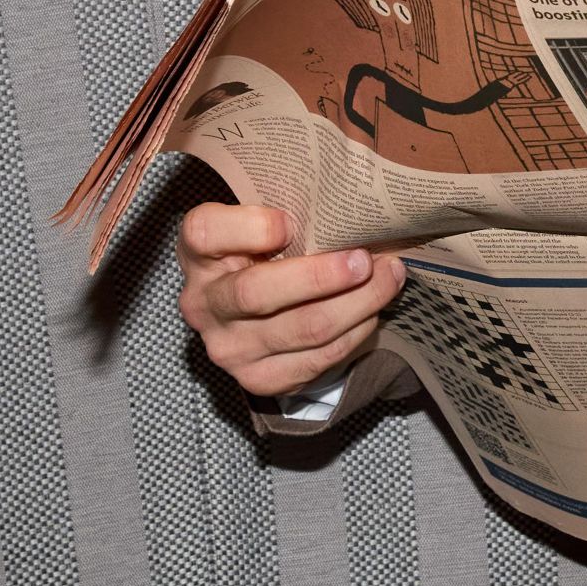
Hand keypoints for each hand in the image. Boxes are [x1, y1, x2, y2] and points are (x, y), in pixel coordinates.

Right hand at [177, 201, 404, 398]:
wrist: (248, 313)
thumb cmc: (260, 252)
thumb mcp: (255, 220)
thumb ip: (281, 206)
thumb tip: (346, 205)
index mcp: (197, 253)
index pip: (205, 233)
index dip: (251, 227)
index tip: (292, 222)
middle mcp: (203, 305)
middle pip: (258, 293)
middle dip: (323, 276)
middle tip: (366, 258)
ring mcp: (230, 349)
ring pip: (304, 329)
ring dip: (359, 303)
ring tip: (389, 277)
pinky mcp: (260, 379)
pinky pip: (319, 359)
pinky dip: (356, 331)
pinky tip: (373, 309)